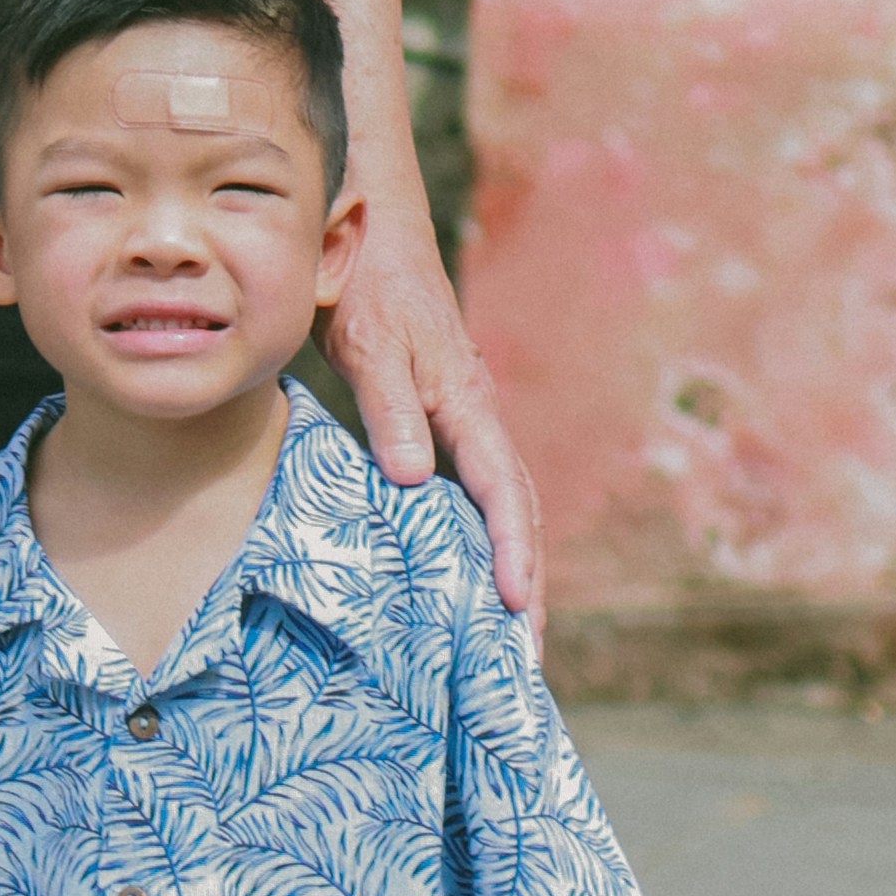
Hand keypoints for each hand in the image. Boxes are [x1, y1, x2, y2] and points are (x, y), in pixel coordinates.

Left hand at [325, 188, 538, 618]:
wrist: (369, 233)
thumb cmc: (366, 284)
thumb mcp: (368, 342)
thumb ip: (389, 406)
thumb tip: (414, 480)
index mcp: (467, 404)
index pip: (503, 491)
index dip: (512, 551)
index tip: (518, 605)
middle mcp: (477, 419)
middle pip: (519, 514)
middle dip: (528, 586)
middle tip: (525, 662)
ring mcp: (465, 423)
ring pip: (502, 508)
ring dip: (511, 571)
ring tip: (509, 642)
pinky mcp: (444, 423)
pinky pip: (474, 493)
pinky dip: (481, 540)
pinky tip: (466, 577)